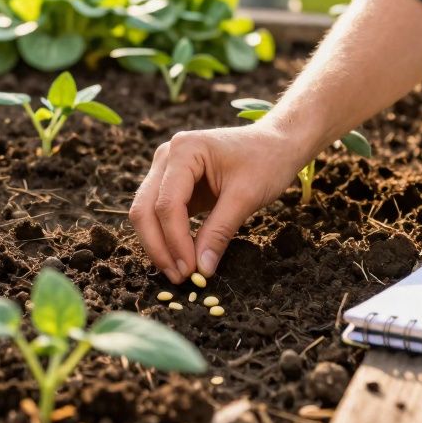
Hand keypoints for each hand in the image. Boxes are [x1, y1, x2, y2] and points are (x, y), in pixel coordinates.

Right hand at [129, 124, 304, 282]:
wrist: (276, 144)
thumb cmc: (266, 161)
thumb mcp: (246, 197)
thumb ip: (220, 232)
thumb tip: (202, 269)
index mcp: (184, 150)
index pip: (167, 204)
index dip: (176, 241)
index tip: (190, 271)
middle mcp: (167, 156)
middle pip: (145, 209)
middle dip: (159, 247)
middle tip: (179, 277)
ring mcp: (166, 169)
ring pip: (146, 213)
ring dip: (159, 245)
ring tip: (179, 272)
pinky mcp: (173, 184)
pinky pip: (160, 214)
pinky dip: (167, 237)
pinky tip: (181, 258)